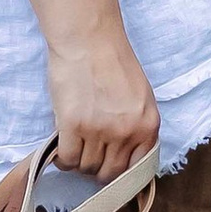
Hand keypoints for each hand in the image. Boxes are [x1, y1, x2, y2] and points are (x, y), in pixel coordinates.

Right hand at [45, 25, 159, 181]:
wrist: (89, 38)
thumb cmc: (112, 62)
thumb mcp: (140, 97)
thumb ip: (137, 127)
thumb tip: (124, 156)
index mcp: (148, 125)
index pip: (136, 169)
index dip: (119, 172)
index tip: (108, 168)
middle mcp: (127, 132)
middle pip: (109, 173)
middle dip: (97, 169)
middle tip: (88, 156)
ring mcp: (100, 130)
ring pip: (86, 167)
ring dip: (78, 162)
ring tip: (74, 146)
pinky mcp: (73, 125)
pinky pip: (68, 160)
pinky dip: (63, 159)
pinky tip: (62, 146)